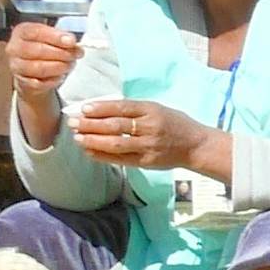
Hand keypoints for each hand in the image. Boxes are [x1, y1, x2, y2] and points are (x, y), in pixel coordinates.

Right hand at [7, 19, 84, 94]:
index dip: (55, 37)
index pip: (36, 32)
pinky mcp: (21, 81)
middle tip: (75, 55)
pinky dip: (53, 80)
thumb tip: (74, 44)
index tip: (71, 41)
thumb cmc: (44, 50)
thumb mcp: (53, 39)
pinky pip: (39, 83)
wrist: (34, 71)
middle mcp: (15, 48)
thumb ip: (63, 39)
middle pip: (38, 50)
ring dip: (59, 67)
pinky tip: (59, 76)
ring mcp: (16, 65)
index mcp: (22, 32)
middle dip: (61, 53)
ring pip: (39, 68)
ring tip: (69, 65)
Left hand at [68, 97, 226, 179]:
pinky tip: (89, 151)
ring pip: (115, 143)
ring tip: (77, 137)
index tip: (83, 109)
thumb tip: (101, 109)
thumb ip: (133, 109)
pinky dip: (102, 155)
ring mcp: (148, 146)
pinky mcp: (147, 162)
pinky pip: (120, 159)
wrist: (197, 146)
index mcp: (152, 111)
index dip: (100, 108)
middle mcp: (150, 128)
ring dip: (93, 140)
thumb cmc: (175, 124)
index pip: (121, 107)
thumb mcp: (157, 109)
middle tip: (72, 123)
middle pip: (115, 126)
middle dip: (90, 124)